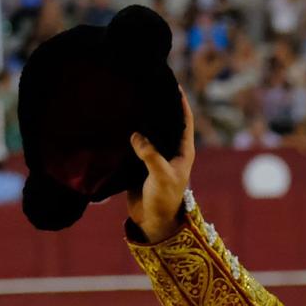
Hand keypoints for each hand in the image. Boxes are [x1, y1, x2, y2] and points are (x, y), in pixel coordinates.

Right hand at [126, 89, 197, 243]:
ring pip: (151, 132)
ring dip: (144, 119)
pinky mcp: (140, 163)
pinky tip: (120, 121)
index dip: (181, 102)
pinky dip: (130, 134)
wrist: (152, 220)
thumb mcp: (161, 175)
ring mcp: (156, 156)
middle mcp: (171, 150)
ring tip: (133, 98)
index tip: (174, 84)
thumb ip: (150, 154)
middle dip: (161, 106)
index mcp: (183, 151)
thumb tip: (136, 135)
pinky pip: (136, 144)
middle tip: (149, 86)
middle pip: (167, 123)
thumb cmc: (164, 198)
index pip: (185, 120)